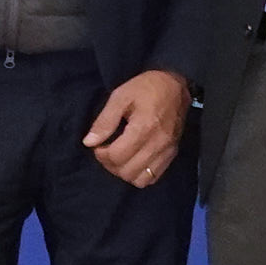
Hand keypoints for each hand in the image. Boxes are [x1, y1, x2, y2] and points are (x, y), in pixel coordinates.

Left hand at [82, 68, 189, 189]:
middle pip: (127, 171)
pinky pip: (154, 177)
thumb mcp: (120, 96)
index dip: (101, 155)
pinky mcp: (172, 153)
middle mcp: (158, 143)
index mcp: (144, 127)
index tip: (98, 145)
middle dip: (110, 165)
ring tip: (119, 157)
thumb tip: (89, 142)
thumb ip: (104, 121)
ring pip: (141, 179)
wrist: (176, 85)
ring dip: (124, 172)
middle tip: (106, 150)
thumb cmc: (146, 88)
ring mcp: (167, 151)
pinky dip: (140, 174)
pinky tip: (133, 160)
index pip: (117, 156)